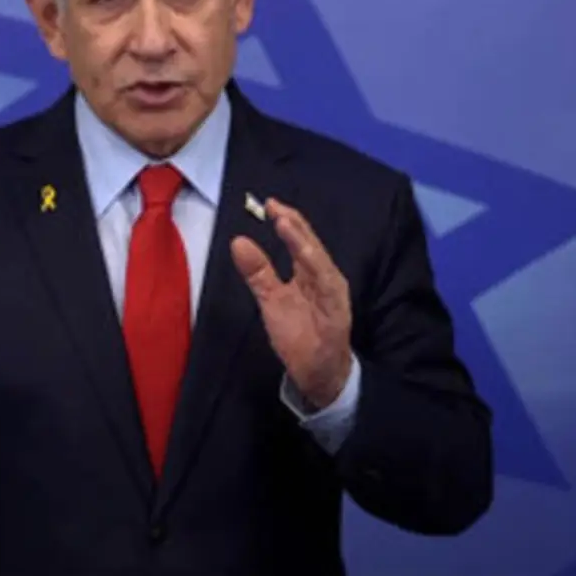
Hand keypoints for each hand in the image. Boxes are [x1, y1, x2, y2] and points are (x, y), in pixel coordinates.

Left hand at [230, 198, 352, 408]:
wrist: (320, 372)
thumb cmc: (299, 333)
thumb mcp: (271, 299)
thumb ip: (258, 272)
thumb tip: (238, 241)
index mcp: (309, 273)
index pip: (299, 241)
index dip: (286, 222)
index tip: (269, 204)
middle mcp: (324, 278)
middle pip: (310, 246)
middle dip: (295, 225)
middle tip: (276, 207)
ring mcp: (333, 295)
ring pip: (320, 263)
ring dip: (304, 243)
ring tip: (287, 225)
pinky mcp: (337, 314)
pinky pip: (329, 290)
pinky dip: (320, 272)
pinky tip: (307, 257)